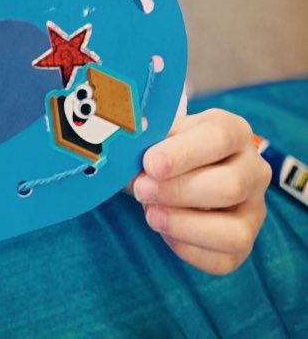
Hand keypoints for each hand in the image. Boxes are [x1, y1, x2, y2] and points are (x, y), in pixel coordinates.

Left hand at [132, 108, 270, 274]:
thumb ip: (150, 134)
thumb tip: (136, 134)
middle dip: (179, 192)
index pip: (219, 138)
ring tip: (151, 214)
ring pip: (235, 232)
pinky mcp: (245, 243)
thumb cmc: (170, 147)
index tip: (151, 165)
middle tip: (142, 190)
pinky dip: (187, 248)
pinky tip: (164, 229)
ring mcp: (255, 210)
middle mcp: (254, 170)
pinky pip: (223, 260)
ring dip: (185, 226)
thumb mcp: (161, 131)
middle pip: (231, 186)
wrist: (178, 170)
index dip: (183, 154)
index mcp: (234, 131)